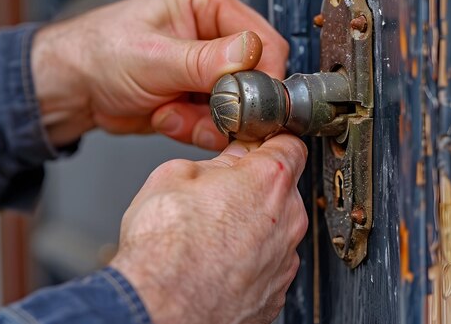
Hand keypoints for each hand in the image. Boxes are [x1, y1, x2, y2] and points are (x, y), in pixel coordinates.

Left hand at [31, 0, 288, 148]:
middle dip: (228, 103)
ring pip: (237, 105)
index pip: (262, 39)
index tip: (249, 102)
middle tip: (203, 112)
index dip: (262, 76)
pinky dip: (195, 128)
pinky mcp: (200, 96)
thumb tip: (249, 54)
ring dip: (207, 119)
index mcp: (205, 1)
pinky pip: (218, 122)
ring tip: (172, 111)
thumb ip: (205, 60)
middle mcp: (211, 31)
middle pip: (253, 76)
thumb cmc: (99, 53)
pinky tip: (168, 116)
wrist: (75, 88)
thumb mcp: (154, 56)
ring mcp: (207, 67)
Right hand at [110, 134, 307, 323]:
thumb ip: (214, 163)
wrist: (161, 308)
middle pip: (282, 190)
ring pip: (276, 229)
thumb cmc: (165, 248)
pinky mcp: (275, 294)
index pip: (289, 145)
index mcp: (267, 180)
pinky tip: (218, 262)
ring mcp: (284, 261)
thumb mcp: (174, 175)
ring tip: (212, 234)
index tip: (254, 146)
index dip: (268, 142)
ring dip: (253, 226)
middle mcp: (286, 220)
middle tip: (219, 193)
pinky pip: (268, 265)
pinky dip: (250, 260)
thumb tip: (227, 162)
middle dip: (255, 187)